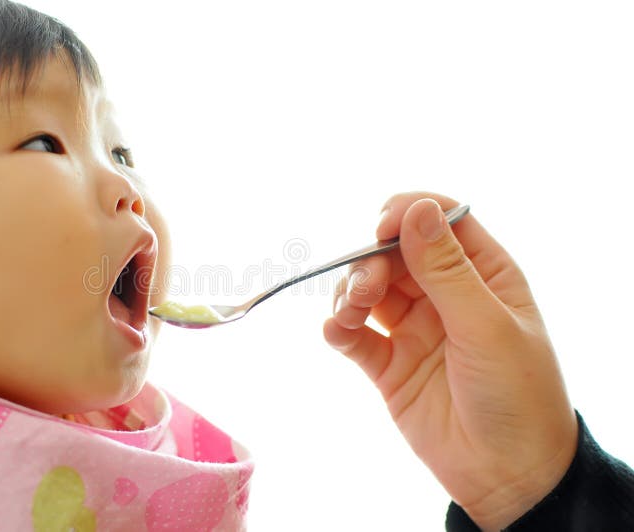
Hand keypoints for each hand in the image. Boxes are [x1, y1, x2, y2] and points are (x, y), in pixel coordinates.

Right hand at [322, 192, 577, 529]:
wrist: (508, 476)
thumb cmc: (518, 395)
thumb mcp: (486, 326)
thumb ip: (446, 269)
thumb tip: (417, 209)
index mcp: (484, 274)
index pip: (441, 221)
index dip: (408, 215)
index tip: (381, 228)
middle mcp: (445, 295)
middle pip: (394, 254)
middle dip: (371, 262)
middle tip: (365, 288)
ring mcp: (414, 329)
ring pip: (368, 290)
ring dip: (350, 292)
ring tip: (350, 313)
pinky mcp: (388, 365)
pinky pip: (354, 336)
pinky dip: (338, 328)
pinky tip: (336, 331)